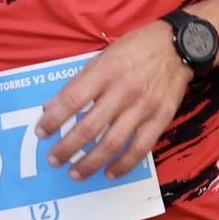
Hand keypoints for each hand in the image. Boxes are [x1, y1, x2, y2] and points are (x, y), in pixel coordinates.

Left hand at [33, 22, 193, 180]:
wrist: (178, 46)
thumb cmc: (135, 49)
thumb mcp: (102, 57)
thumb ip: (78, 83)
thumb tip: (51, 107)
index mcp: (105, 71)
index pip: (72, 100)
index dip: (54, 119)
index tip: (41, 133)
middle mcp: (123, 90)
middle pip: (90, 126)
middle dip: (68, 147)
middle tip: (53, 159)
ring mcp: (144, 107)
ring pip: (113, 142)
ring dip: (91, 161)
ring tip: (75, 173)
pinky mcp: (161, 119)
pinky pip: (140, 148)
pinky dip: (123, 164)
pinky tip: (109, 173)